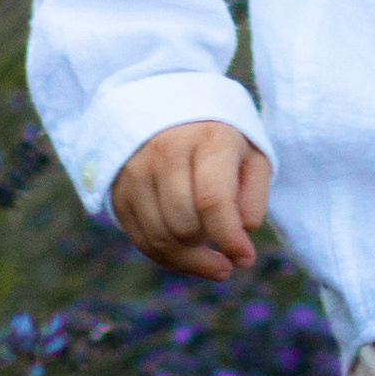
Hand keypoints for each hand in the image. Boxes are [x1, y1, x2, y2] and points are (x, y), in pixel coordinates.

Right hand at [111, 120, 272, 279]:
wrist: (171, 117)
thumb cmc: (220, 146)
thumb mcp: (252, 159)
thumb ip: (254, 197)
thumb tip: (241, 233)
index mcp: (207, 139)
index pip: (212, 200)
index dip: (228, 237)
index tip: (245, 259)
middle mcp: (165, 152)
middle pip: (185, 224)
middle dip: (209, 241)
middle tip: (225, 239)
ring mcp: (136, 173)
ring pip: (161, 239)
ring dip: (190, 255)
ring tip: (208, 245)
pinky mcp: (120, 194)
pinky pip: (142, 243)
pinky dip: (169, 257)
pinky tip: (188, 253)